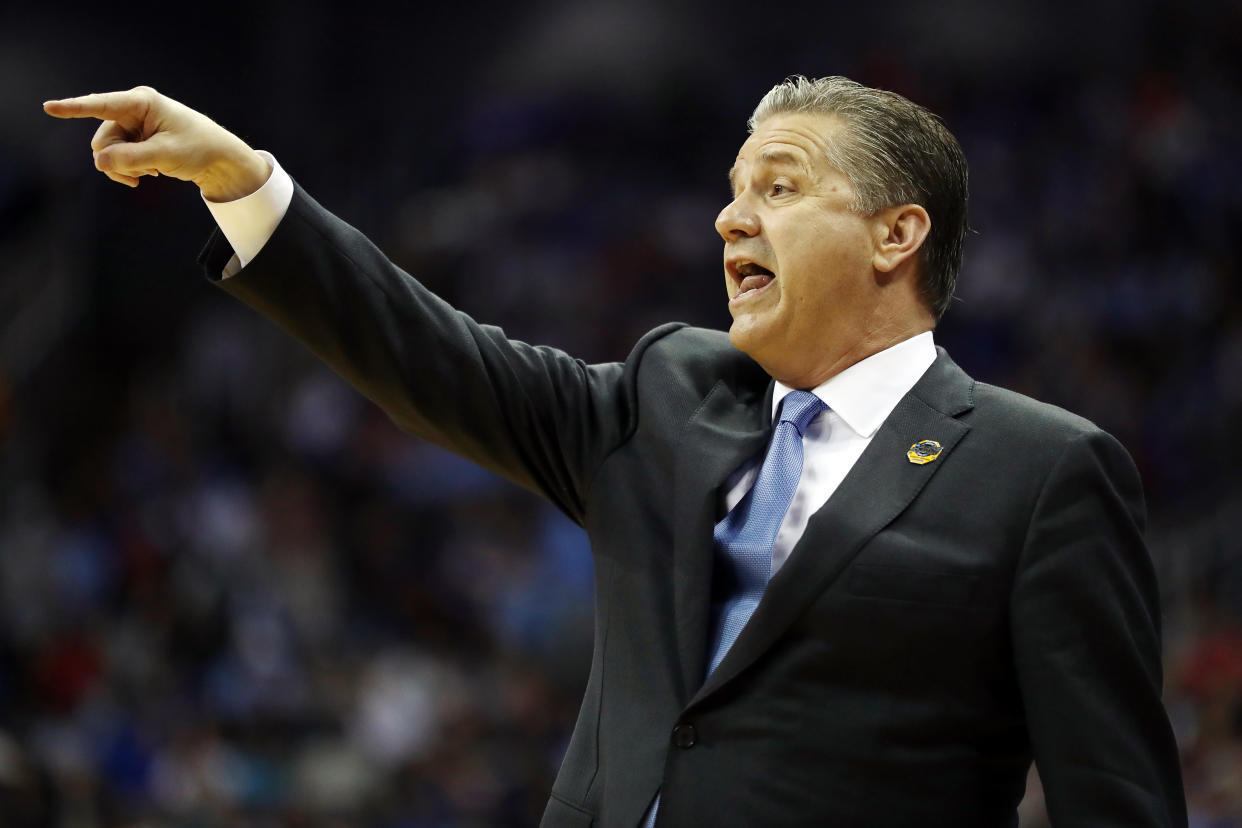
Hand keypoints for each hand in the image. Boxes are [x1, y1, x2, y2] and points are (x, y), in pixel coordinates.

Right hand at [43, 86, 270, 201]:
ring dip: (124, 168)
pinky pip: (118, 157)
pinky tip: (150, 172)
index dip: (73, 108)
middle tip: (143, 173)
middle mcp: (133, 109)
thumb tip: (99, 162)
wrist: (221, 160)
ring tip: (149, 173)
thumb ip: (129, 159)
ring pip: (108, 152)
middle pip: (103, 140)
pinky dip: (129, 169)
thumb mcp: (164, 155)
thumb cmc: (199, 149)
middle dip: (117, 161)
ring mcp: (134, 124)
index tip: (49, 107)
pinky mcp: (136, 138)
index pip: (100, 105)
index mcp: (141, 102)